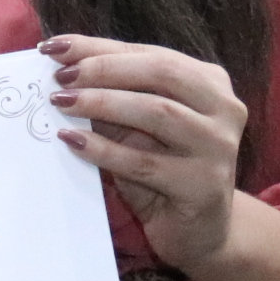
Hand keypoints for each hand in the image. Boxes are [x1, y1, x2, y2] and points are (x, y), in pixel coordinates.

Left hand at [42, 34, 245, 270]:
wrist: (199, 233)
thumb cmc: (163, 172)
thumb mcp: (138, 129)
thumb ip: (114, 98)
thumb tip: (63, 70)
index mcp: (210, 84)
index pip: (151, 54)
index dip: (101, 47)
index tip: (55, 47)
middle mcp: (224, 109)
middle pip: (161, 73)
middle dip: (104, 69)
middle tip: (60, 77)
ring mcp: (218, 147)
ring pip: (156, 112)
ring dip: (102, 104)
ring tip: (62, 103)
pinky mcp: (203, 185)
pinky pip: (144, 162)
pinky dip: (104, 150)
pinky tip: (72, 143)